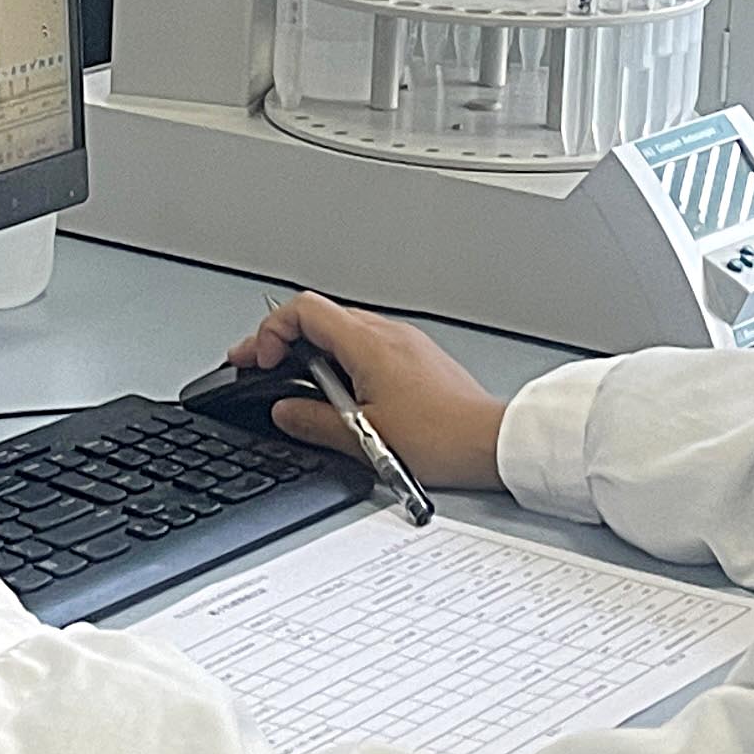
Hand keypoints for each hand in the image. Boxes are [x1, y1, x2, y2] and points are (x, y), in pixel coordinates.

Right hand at [230, 293, 509, 491]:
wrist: (491, 442)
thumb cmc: (443, 438)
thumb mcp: (364, 438)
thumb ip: (314, 421)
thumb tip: (285, 411)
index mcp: (368, 344)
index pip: (304, 311)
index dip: (271, 332)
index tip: (263, 362)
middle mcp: (387, 334)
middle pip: (320, 317)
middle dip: (283, 341)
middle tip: (261, 367)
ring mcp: (404, 343)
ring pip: (342, 331)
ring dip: (313, 352)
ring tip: (300, 386)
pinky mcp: (416, 358)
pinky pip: (366, 346)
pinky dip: (341, 361)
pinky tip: (342, 393)